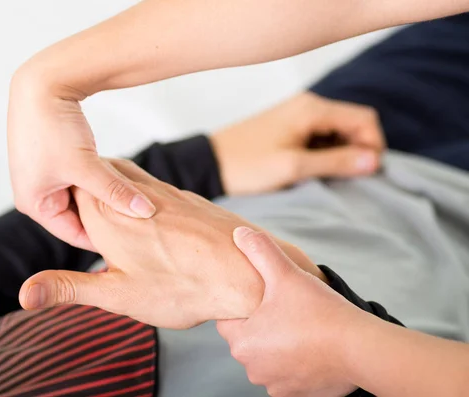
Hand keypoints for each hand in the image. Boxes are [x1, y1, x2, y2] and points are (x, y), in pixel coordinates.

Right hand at [7, 69, 155, 249]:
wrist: (41, 82)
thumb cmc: (54, 126)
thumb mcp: (86, 166)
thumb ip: (115, 192)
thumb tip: (146, 212)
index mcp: (34, 204)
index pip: (75, 233)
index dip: (105, 238)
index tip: (136, 242)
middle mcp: (35, 195)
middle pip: (78, 216)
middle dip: (105, 216)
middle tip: (138, 223)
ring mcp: (43, 177)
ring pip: (82, 197)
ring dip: (103, 196)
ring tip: (132, 201)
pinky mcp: (53, 161)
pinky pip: (79, 180)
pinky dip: (97, 180)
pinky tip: (120, 180)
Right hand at [18, 159, 324, 328]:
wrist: (247, 273)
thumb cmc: (181, 287)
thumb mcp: (116, 294)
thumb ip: (67, 288)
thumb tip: (22, 294)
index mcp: (106, 217)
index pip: (71, 194)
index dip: (64, 203)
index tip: (60, 211)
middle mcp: (132, 197)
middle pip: (97, 182)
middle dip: (86, 194)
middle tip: (82, 217)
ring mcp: (163, 192)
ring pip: (126, 181)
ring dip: (113, 193)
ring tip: (109, 217)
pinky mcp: (186, 197)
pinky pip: (153, 189)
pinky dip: (141, 197)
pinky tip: (147, 218)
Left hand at [210, 92, 383, 194]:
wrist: (210, 164)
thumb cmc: (246, 166)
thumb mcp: (292, 167)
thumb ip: (335, 162)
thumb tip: (375, 161)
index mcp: (311, 109)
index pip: (364, 119)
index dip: (373, 146)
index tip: (366, 174)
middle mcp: (308, 105)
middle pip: (353, 123)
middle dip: (358, 150)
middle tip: (348, 179)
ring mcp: (298, 114)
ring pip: (338, 131)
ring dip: (341, 153)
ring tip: (327, 178)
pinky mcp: (289, 126)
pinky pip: (320, 135)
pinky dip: (325, 152)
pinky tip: (313, 170)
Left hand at [217, 227, 362, 396]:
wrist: (361, 349)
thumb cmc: (319, 311)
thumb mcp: (285, 274)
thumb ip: (260, 251)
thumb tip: (240, 233)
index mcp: (242, 343)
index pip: (228, 320)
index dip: (244, 304)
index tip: (264, 297)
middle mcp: (254, 369)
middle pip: (249, 339)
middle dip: (262, 324)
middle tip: (286, 308)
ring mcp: (276, 385)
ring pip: (269, 357)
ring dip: (279, 344)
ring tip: (301, 326)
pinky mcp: (298, 395)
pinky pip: (289, 374)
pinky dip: (297, 362)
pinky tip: (312, 346)